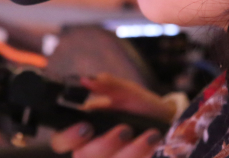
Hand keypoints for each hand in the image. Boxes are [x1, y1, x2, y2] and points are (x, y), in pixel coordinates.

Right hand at [50, 74, 174, 157]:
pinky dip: (144, 155)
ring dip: (132, 151)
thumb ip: (108, 85)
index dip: (68, 138)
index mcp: (83, 129)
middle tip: (125, 129)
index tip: (87, 126)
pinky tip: (155, 145)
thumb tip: (85, 79)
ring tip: (152, 135)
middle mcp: (91, 150)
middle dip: (105, 144)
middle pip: (84, 156)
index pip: (60, 141)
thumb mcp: (127, 91)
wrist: (168, 123)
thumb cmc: (140, 107)